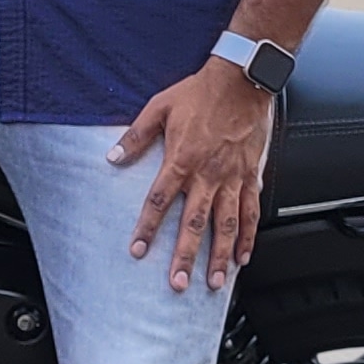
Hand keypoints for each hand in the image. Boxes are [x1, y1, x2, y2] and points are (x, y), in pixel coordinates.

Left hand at [114, 57, 274, 293]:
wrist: (242, 80)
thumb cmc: (200, 92)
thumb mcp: (159, 107)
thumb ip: (135, 136)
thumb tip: (112, 156)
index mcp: (182, 160)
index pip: (159, 201)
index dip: (147, 228)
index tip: (138, 250)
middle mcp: (208, 175)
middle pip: (194, 224)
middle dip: (185, 256)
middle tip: (178, 283)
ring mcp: (232, 178)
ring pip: (226, 225)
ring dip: (219, 256)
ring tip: (212, 282)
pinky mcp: (251, 176)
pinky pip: (250, 212)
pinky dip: (248, 237)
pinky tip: (243, 258)